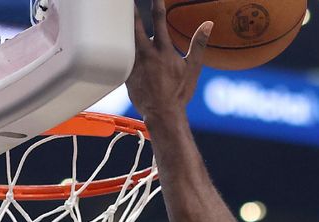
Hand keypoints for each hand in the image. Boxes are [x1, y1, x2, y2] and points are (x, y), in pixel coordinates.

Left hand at [126, 0, 212, 122]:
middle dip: (130, 10)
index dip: (156, 3)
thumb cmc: (178, 93)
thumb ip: (198, 44)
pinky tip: (110, 38)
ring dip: (121, 25)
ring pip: (124, 37)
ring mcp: (134, 63)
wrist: (163, 114)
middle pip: (135, 24)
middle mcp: (147, 54)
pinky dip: (116, 45)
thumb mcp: (193, 68)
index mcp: (164, 51)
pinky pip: (119, 55)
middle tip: (126, 1)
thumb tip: (208, 24)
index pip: (159, 19)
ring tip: (116, 14)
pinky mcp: (125, 73)